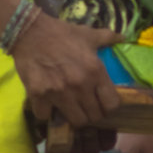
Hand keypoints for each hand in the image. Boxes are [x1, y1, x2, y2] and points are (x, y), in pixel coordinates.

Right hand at [12, 15, 119, 132]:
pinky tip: (47, 102)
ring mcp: (59, 93)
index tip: (103, 103)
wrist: (30, 31)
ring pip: (74, 121)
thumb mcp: (87, 34)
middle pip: (94, 117)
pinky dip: (46, 112)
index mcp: (95, 71)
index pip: (112, 104)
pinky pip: (45, 116)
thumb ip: (107, 38)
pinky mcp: (38, 95)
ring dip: (73, 116)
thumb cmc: (61, 33)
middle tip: (86, 107)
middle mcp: (79, 85)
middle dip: (92, 114)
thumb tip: (123, 37)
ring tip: (69, 108)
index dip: (109, 107)